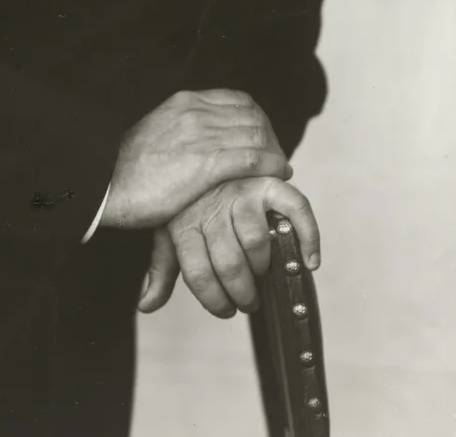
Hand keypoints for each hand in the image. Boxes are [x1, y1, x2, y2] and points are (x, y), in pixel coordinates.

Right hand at [100, 89, 290, 230]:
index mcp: (184, 102)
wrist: (104, 183)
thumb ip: (182, 131)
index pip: (238, 100)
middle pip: (252, 115)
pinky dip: (272, 164)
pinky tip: (278, 174)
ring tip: (279, 168)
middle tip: (275, 157)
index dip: (258, 120)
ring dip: (275, 152)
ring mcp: (201, 135)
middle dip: (270, 136)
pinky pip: (253, 157)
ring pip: (257, 135)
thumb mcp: (157, 134)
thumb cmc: (125, 169)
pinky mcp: (206, 162)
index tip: (263, 139)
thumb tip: (199, 145)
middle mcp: (196, 112)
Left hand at [136, 175, 318, 318]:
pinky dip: (309, 236)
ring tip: (262, 275)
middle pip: (230, 264)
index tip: (226, 310)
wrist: (201, 145)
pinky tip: (310, 261)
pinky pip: (295, 208)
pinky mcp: (267, 180)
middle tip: (248, 301)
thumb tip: (146, 305)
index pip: (198, 274)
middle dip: (242, 293)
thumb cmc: (186, 198)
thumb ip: (161, 267)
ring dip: (263, 268)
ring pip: (256, 242)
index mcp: (185, 221)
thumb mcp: (166, 228)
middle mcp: (213, 206)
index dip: (214, 301)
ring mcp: (241, 191)